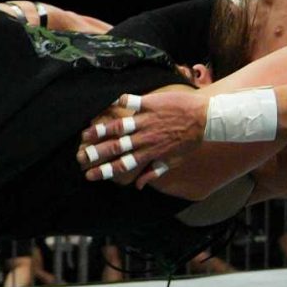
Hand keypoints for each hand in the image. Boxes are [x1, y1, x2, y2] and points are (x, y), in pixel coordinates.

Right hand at [76, 86, 205, 186]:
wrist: (206, 118)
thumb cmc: (190, 140)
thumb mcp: (174, 161)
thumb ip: (154, 171)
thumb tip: (138, 185)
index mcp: (150, 153)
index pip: (122, 165)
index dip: (104, 171)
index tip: (89, 175)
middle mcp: (145, 138)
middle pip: (116, 147)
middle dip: (96, 153)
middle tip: (80, 157)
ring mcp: (147, 120)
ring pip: (120, 126)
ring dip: (101, 130)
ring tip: (85, 133)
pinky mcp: (151, 103)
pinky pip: (133, 101)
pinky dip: (121, 101)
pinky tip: (109, 102)